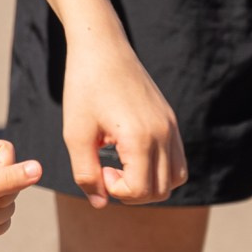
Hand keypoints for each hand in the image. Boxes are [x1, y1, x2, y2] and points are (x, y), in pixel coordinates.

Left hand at [61, 34, 184, 206]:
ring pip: (175, 179)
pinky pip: (177, 159)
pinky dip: (158, 169)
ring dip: (148, 184)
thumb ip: (86, 174)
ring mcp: (171, 127)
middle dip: (131, 192)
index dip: (116, 191)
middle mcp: (163, 134)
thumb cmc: (83, 88)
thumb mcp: (75, 134)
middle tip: (106, 169)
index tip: (98, 169)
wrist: (102, 47)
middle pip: (160, 191)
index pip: (140, 191)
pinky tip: (129, 153)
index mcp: (140, 138)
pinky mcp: (170, 120)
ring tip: (120, 165)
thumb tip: (100, 203)